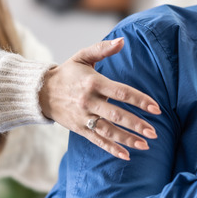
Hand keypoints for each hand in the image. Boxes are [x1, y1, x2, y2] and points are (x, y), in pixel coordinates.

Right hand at [38, 37, 160, 159]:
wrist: (40, 92)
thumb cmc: (67, 72)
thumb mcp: (82, 56)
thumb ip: (103, 49)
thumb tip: (122, 41)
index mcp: (93, 82)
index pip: (121, 92)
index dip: (139, 100)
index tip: (156, 108)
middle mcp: (88, 101)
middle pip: (116, 115)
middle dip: (136, 124)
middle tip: (154, 132)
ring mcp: (83, 117)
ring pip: (108, 131)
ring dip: (127, 139)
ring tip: (145, 145)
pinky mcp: (79, 129)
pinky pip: (97, 141)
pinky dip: (111, 149)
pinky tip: (126, 155)